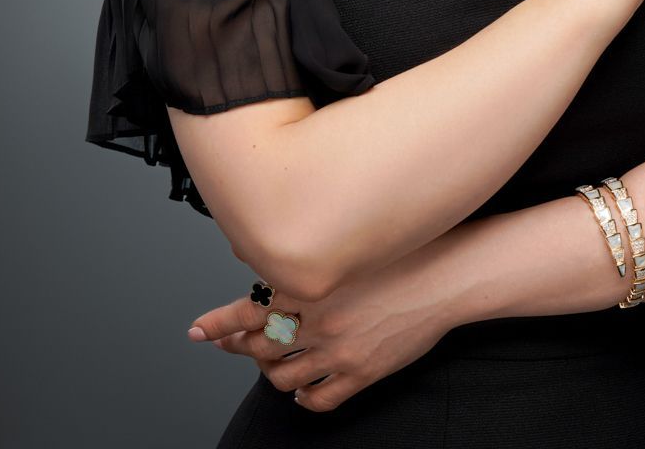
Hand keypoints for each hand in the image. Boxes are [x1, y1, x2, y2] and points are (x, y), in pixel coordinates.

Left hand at [187, 246, 461, 413]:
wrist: (444, 277)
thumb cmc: (400, 252)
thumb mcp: (345, 244)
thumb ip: (298, 252)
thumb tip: (253, 250)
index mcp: (309, 288)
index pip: (247, 310)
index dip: (218, 324)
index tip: (199, 331)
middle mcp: (318, 322)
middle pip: (260, 347)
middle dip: (239, 348)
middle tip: (231, 345)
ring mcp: (339, 352)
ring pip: (283, 378)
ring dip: (270, 374)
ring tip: (270, 366)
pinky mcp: (360, 373)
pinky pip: (319, 399)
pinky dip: (303, 400)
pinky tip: (302, 393)